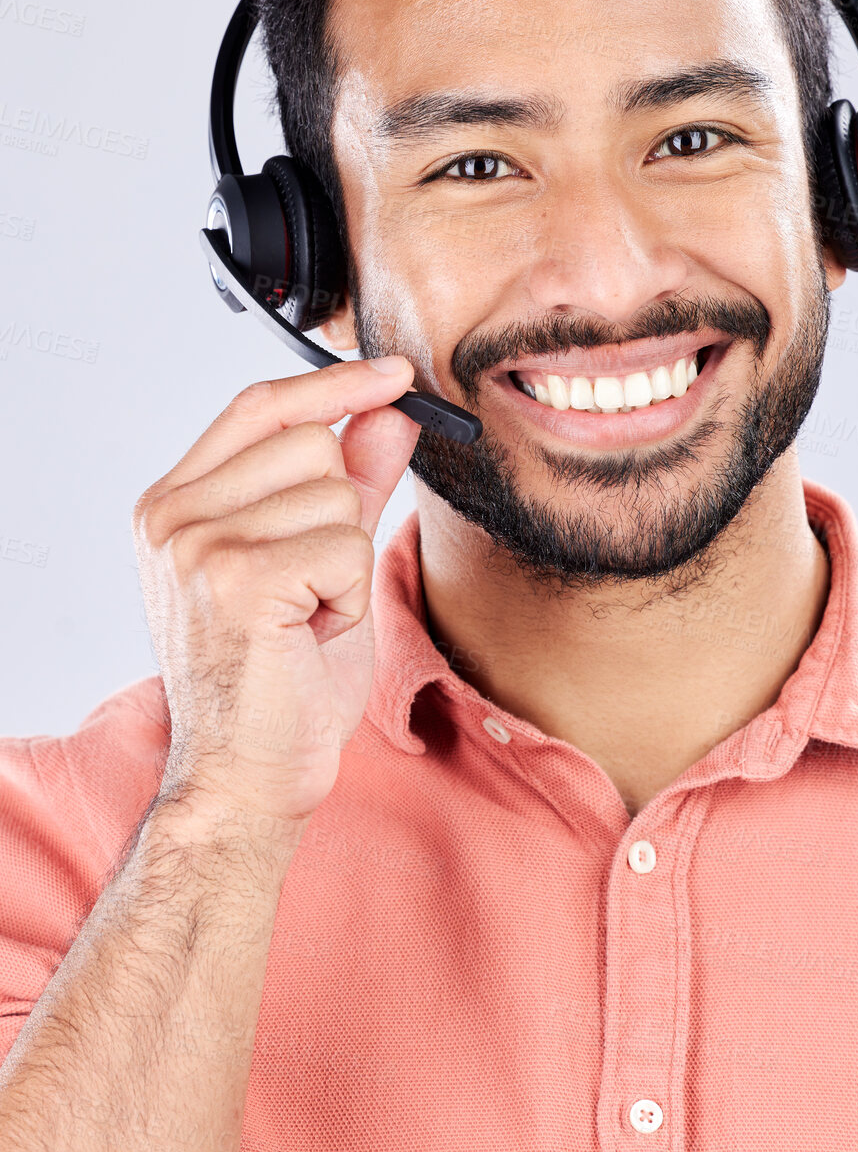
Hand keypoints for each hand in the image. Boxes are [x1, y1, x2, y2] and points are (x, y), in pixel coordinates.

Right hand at [132, 357, 420, 830]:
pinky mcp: (236, 578)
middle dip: (341, 515)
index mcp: (175, 505)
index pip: (259, 407)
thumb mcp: (320, 565)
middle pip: (311, 444)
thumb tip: (389, 412)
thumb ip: (351, 484)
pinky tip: (311, 635)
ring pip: (336, 494)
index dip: (332, 385)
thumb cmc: (281, 683)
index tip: (392, 374)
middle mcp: (172, 517)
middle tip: (311, 591)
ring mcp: (196, 545)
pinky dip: (350, 596)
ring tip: (306, 619)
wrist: (248, 778)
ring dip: (345, 564)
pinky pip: (345, 544)